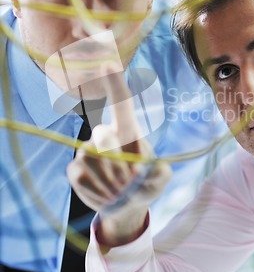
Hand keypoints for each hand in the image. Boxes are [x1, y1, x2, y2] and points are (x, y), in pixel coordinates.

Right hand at [67, 69, 170, 247]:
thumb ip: (159, 174)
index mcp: (128, 132)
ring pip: (91, 159)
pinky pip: (81, 176)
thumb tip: (141, 170)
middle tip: (129, 184)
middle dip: (118, 165)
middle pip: (103, 136)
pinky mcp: (75, 168)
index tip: (108, 64)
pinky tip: (106, 196)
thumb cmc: (145, 185)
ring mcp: (87, 150)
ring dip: (109, 182)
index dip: (115, 85)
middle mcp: (105, 136)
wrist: (127, 207)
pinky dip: (97, 192)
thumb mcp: (160, 179)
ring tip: (119, 192)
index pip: (121, 105)